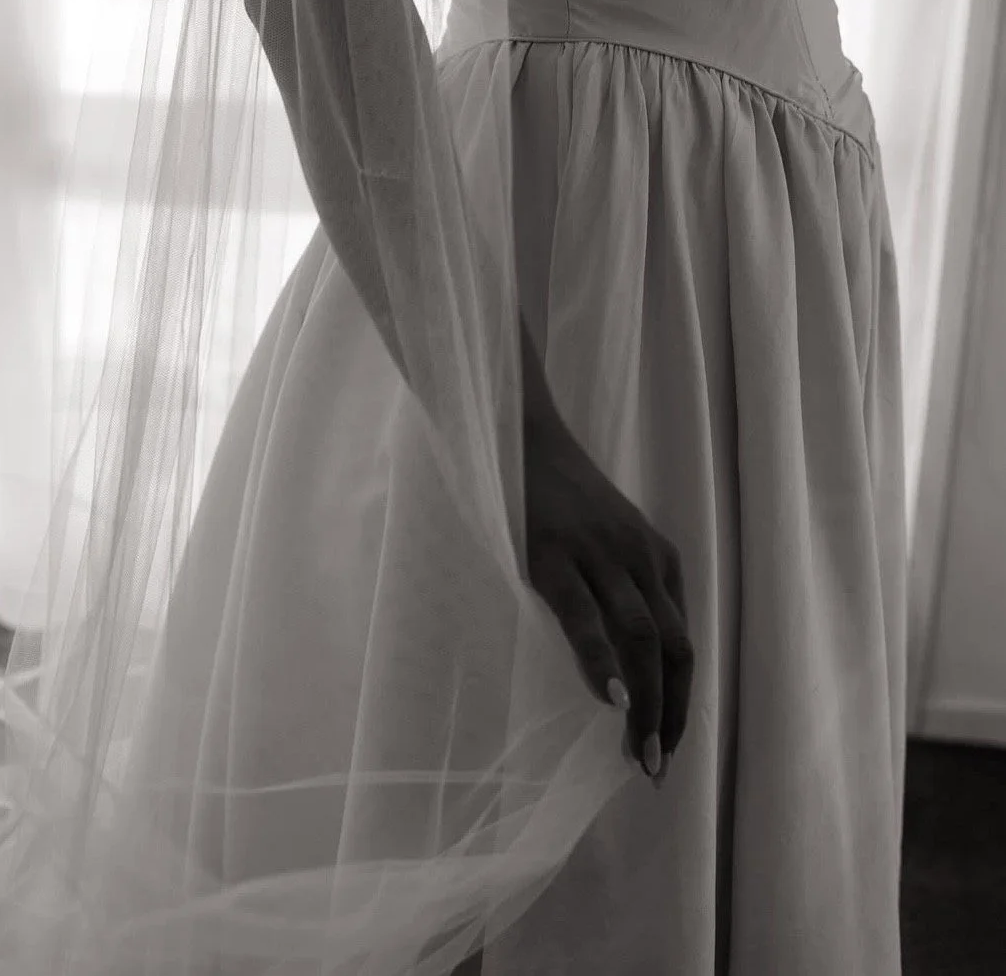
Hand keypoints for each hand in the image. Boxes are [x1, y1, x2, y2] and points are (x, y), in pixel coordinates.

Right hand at [521, 404, 693, 781]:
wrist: (518, 432)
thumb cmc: (556, 493)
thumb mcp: (605, 538)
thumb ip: (623, 587)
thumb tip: (627, 660)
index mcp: (657, 557)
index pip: (682, 644)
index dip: (681, 701)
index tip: (668, 747)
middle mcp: (641, 557)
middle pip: (673, 650)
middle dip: (671, 715)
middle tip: (654, 769)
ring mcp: (600, 554)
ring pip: (641, 640)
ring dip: (646, 705)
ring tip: (636, 754)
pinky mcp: (555, 554)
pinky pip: (586, 616)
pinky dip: (602, 661)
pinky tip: (610, 700)